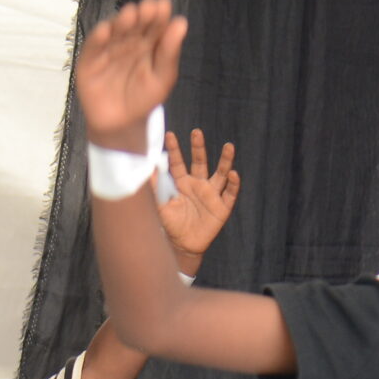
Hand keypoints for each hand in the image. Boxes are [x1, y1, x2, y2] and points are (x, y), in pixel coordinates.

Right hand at [76, 0, 186, 148]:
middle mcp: (127, 41)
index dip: (158, 15)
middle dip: (141, 15)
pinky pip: (93, 47)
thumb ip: (169, 53)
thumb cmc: (144, 98)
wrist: (121, 125)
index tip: (164, 5)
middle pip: (134, 24)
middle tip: (149, 7)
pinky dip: (97, 39)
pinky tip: (105, 31)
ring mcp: (107, 49)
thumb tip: (181, 23)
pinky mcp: (89, 61)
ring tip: (131, 14)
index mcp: (148, 42)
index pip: (154, 24)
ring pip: (114, 31)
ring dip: (121, 21)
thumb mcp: (162, 78)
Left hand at [159, 127, 239, 261]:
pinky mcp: (222, 207)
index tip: (169, 135)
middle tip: (196, 132)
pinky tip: (234, 174)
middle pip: (200, 162)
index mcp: (182, 183)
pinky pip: (230, 193)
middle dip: (198, 147)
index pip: (178, 163)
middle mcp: (198, 184)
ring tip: (228, 146)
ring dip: (225, 160)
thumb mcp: (160, 206)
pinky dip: (234, 184)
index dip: (174, 150)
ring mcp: (212, 194)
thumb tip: (145, 169)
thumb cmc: (171, 224)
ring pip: (220, 173)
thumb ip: (154, 188)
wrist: (183, 245)